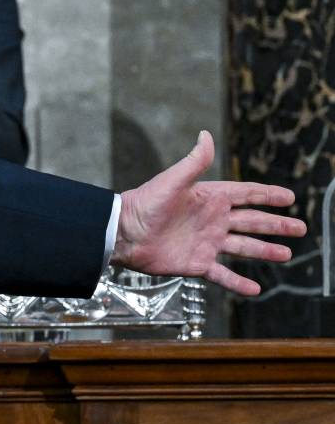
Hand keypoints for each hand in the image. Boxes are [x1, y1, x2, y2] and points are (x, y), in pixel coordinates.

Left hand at [114, 131, 304, 294]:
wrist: (123, 233)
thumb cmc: (144, 203)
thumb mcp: (172, 181)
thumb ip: (193, 162)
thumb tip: (205, 135)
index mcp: (209, 198)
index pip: (246, 195)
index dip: (268, 196)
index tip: (290, 197)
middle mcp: (212, 221)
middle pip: (252, 222)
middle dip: (277, 225)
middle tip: (301, 228)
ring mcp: (207, 243)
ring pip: (244, 248)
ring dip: (265, 251)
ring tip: (286, 254)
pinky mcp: (197, 264)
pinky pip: (223, 274)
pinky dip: (238, 283)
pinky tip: (255, 289)